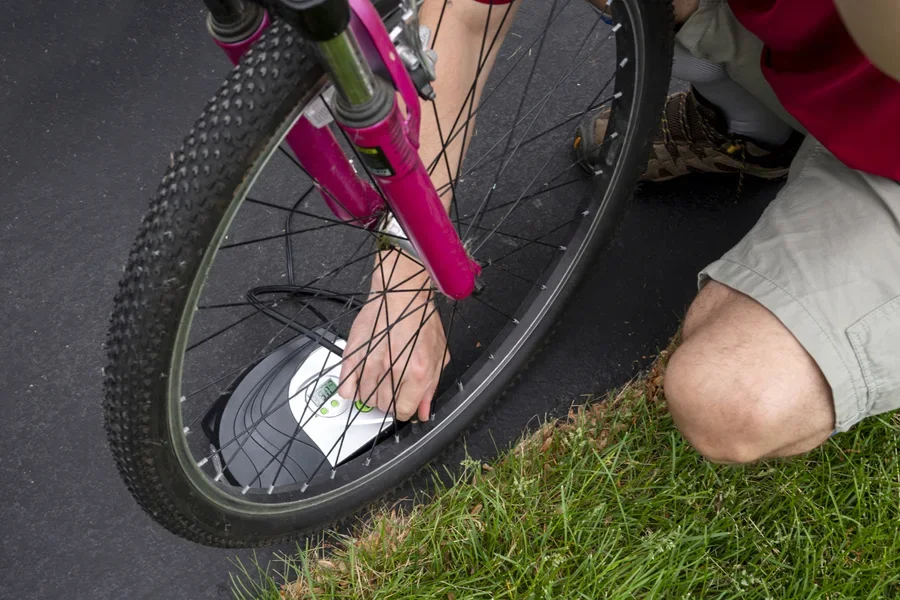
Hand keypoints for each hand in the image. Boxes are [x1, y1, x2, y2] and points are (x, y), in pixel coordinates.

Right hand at [338, 252, 447, 420]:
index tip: (404, 402)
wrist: (401, 295)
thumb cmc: (420, 319)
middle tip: (392, 387)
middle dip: (389, 401)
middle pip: (383, 407)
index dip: (405, 409)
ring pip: (365, 399)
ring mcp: (370, 364)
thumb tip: (423, 411)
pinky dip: (352, 390)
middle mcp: (392, 370)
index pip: (404, 411)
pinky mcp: (353, 356)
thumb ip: (431, 387)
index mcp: (417, 372)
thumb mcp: (438, 354)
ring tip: (379, 380)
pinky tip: (361, 381)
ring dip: (372, 394)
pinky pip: (346, 388)